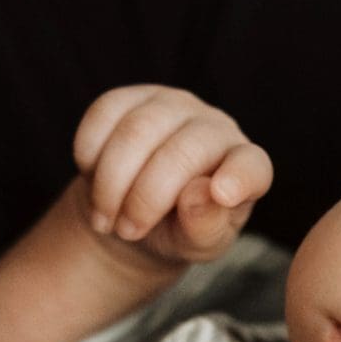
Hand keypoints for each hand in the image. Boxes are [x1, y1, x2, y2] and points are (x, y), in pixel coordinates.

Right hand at [71, 85, 272, 268]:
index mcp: (244, 167)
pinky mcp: (130, 97)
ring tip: (105, 218)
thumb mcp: (198, 244)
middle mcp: (214, 127)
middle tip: (127, 231)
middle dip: (145, 199)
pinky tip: (93, 178)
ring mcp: (172, 105)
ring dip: (110, 183)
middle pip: (180, 152)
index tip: (222, 194)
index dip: (239, 177)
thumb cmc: (179, 230)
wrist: (136, 214)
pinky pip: (103, 115)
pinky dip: (90, 156)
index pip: (250, 166)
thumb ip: (206, 226)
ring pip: (136, 132)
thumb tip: (201, 195)